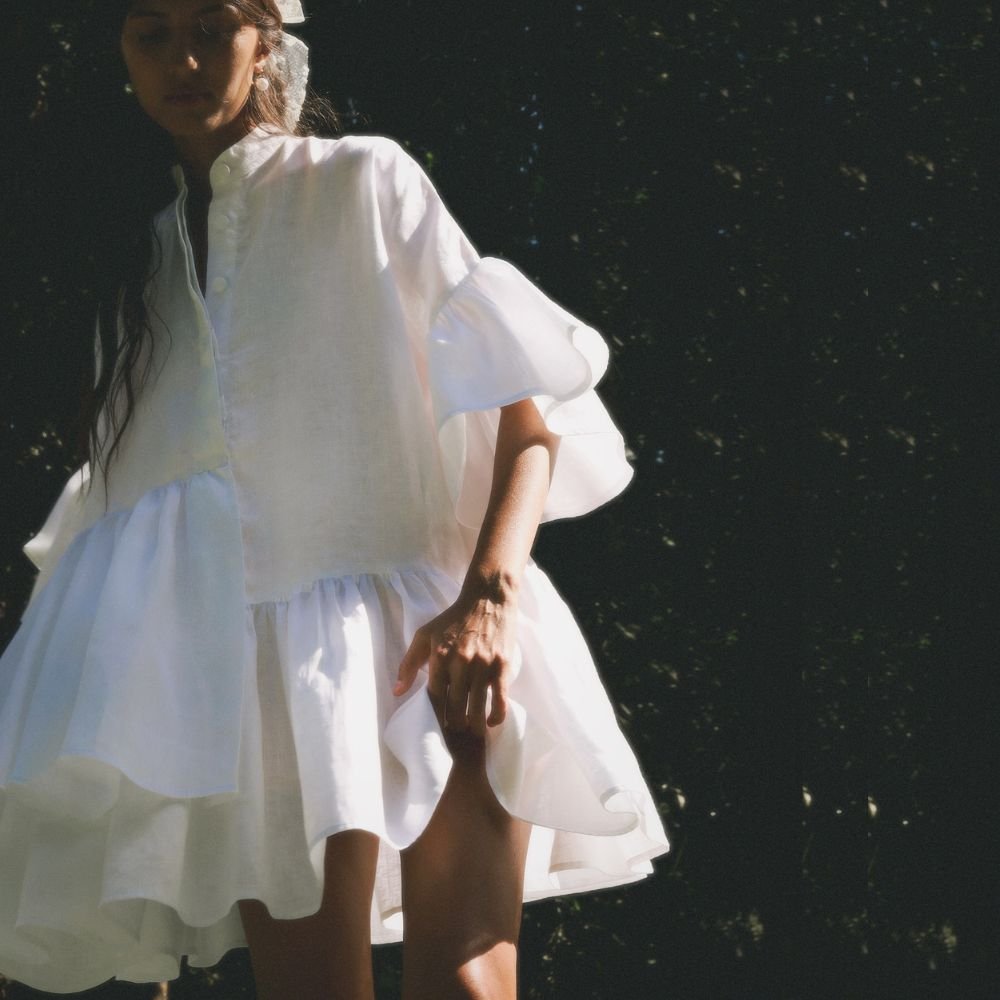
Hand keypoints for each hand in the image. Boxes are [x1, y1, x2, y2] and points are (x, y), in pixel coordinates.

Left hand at [394, 584, 515, 736]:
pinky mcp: (502, 667)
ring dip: (473, 726)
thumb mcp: (425, 634)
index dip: (433, 715)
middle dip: (453, 725)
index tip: (434, 727)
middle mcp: (461, 663)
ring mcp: (483, 666)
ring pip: (477, 709)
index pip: (433, 697)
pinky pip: (500, 700)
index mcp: (439, 656)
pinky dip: (496, 716)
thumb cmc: (454, 618)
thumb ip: (409, 663)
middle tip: (453, 734)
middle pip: (454, 707)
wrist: (488, 599)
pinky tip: (491, 722)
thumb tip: (397, 692)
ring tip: (470, 733)